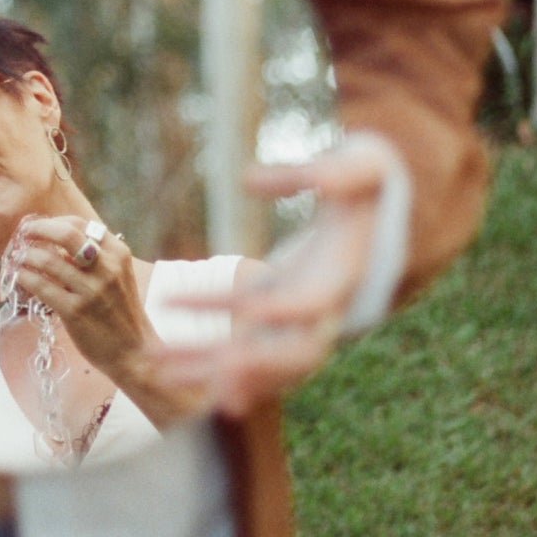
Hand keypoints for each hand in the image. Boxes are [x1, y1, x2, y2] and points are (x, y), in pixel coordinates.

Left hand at [12, 214, 152, 383]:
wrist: (134, 352)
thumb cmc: (121, 312)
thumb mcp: (118, 276)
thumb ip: (94, 257)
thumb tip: (55, 241)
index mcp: (118, 253)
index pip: (81, 223)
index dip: (55, 222)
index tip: (40, 227)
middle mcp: (106, 267)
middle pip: (66, 233)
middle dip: (39, 229)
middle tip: (23, 233)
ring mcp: (91, 290)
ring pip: (48, 260)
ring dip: (26, 256)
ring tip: (16, 258)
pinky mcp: (75, 312)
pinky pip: (42, 287)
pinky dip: (25, 277)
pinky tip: (19, 276)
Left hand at [156, 139, 393, 416]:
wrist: (386, 213)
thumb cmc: (370, 183)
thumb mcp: (358, 165)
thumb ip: (311, 172)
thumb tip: (248, 179)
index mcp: (339, 279)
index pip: (291, 306)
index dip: (250, 308)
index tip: (199, 302)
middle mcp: (326, 314)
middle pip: (276, 357)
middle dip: (222, 363)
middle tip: (161, 357)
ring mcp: (307, 322)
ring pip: (260, 365)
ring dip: (207, 369)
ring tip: (150, 361)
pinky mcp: (289, 319)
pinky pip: (256, 357)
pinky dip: (220, 370)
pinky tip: (175, 370)